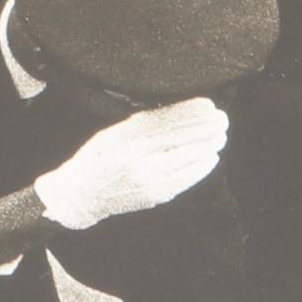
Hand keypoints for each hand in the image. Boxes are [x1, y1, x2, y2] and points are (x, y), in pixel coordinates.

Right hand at [31, 97, 227, 229]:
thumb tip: (178, 112)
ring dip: (207, 145)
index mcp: (122, 137)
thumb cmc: (96, 160)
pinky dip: (200, 168)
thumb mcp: (111, 134)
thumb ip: (139, 124)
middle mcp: (134, 157)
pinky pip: (183, 180)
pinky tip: (211, 158)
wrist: (79, 197)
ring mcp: (144, 179)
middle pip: (179, 139)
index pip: (165, 121)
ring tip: (220, 135)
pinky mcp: (152, 196)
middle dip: (205, 127)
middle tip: (222, 118)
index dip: (190, 112)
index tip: (208, 104)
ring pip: (185, 159)